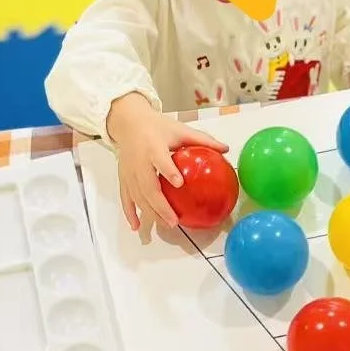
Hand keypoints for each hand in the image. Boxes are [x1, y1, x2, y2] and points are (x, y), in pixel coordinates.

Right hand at [107, 92, 228, 231]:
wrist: (129, 123)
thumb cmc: (158, 127)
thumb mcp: (180, 130)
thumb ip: (202, 140)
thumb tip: (226, 149)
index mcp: (153, 146)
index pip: (160, 160)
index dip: (168, 171)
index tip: (180, 183)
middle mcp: (138, 161)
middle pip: (148, 187)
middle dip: (160, 206)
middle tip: (175, 221)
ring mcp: (129, 172)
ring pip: (138, 196)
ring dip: (150, 213)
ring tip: (167, 225)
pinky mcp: (123, 178)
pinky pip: (126, 198)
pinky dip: (129, 213)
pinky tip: (136, 227)